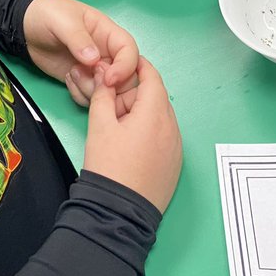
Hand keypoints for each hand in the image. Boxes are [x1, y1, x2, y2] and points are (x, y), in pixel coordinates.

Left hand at [22, 0, 139, 115]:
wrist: (25, 26)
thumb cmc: (47, 13)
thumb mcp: (63, 21)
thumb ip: (79, 38)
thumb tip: (93, 59)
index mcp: (108, 33)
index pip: (130, 51)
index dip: (125, 67)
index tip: (109, 78)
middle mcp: (106, 53)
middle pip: (126, 77)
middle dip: (110, 85)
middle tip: (88, 79)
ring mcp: (95, 69)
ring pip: (109, 91)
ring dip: (92, 91)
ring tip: (72, 74)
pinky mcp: (82, 81)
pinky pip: (92, 97)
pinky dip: (81, 96)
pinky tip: (68, 80)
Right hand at [83, 57, 182, 211]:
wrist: (119, 212)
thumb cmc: (109, 166)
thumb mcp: (100, 125)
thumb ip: (103, 94)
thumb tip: (106, 76)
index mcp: (156, 114)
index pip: (152, 77)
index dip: (137, 66)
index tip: (122, 63)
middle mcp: (172, 128)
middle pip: (155, 98)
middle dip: (133, 95)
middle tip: (109, 104)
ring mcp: (176, 148)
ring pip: (159, 118)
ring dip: (141, 114)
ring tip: (116, 128)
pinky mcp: (174, 164)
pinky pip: (163, 137)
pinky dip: (149, 132)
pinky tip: (129, 145)